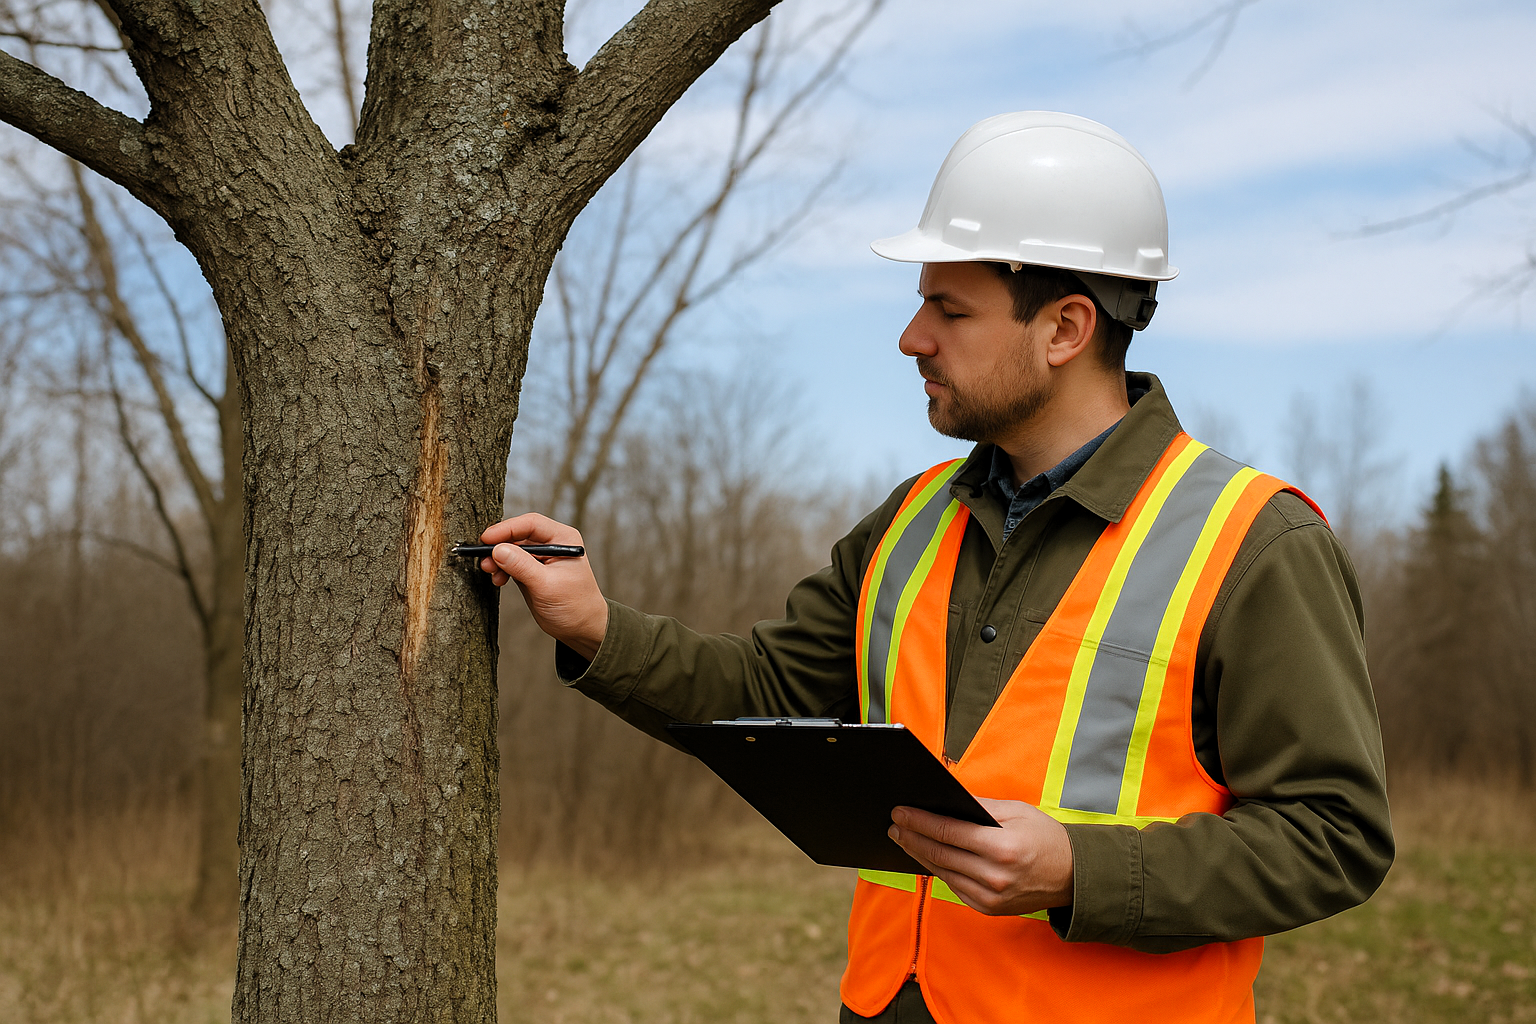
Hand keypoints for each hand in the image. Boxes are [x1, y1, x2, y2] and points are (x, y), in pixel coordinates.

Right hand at [480, 513, 607, 660]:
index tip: (486, 539)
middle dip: (499, 546)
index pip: (531, 524)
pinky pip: (511, 563)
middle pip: (518, 534)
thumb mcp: (546, 585)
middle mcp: (552, 543)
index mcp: (563, 538)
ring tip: (490, 572)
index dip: (506, 529)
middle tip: (484, 560)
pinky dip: (501, 569)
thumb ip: (522, 566)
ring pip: (512, 549)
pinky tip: (498, 580)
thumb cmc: (574, 606)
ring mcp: (541, 557)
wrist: (581, 629)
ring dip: (498, 559)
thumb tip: (498, 550)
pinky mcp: (531, 571)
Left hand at [887, 798, 1073, 915]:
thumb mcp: (1017, 812)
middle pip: (939, 854)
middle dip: (911, 838)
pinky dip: (938, 870)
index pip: (949, 832)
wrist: (1073, 876)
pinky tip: (926, 857)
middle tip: (893, 825)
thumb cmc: (1045, 838)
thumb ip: (979, 805)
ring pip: (942, 873)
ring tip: (903, 839)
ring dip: (919, 855)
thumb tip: (946, 798)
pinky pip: (954, 887)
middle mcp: (994, 876)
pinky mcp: (988, 908)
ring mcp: (990, 896)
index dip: (920, 821)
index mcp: (1002, 847)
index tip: (900, 812)